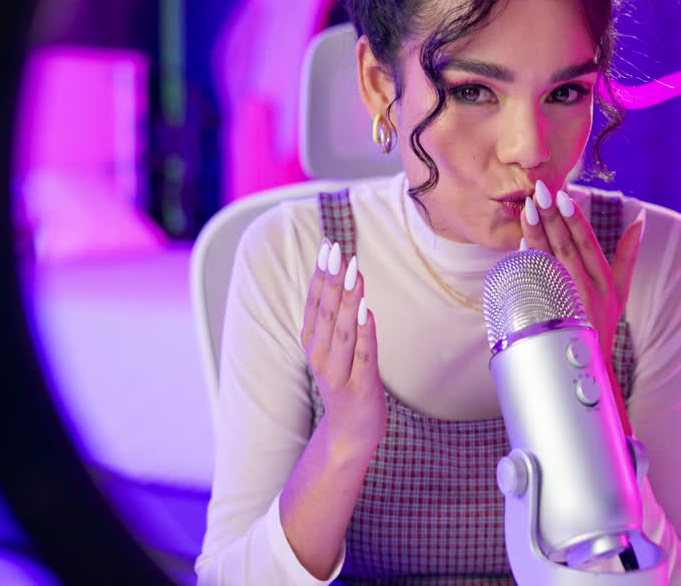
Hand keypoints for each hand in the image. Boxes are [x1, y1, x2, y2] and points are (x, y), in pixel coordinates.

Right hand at [300, 239, 385, 460]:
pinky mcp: (360, 387)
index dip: (321, 274)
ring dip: (348, 300)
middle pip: (326, 312)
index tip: (327, 246)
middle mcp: (320, 356)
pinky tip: (367, 312)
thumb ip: (334, 318)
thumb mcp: (332, 349)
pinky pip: (363, 356)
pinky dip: (364, 333)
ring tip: (354, 272)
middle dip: (332, 279)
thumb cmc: (345, 384)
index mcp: (313, 344)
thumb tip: (341, 277)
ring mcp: (338, 373)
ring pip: (343, 331)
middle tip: (337, 250)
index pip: (315, 303)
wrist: (349, 435)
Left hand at [519, 181, 645, 431]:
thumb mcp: (622, 290)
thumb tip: (639, 220)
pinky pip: (536, 285)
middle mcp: (587, 290)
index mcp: (605, 281)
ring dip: (537, 235)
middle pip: (566, 248)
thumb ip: (628, 253)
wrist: (588, 364)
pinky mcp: (550, 314)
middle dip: (552, 218)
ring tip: (527, 210)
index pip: (588, 244)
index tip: (565, 196)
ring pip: (549, 263)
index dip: (575, 220)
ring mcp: (567, 303)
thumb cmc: (604, 322)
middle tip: (539, 192)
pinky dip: (528, 264)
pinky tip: (520, 244)